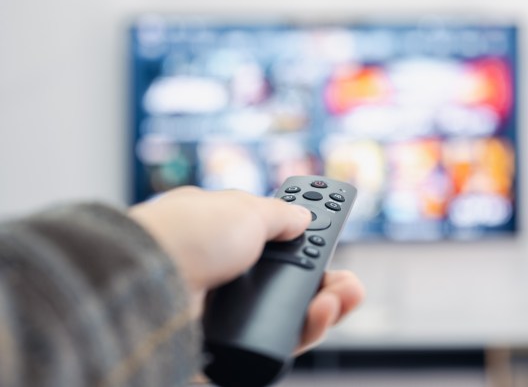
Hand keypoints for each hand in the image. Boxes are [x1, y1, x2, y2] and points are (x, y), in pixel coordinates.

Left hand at [128, 186, 363, 351]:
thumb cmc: (190, 233)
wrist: (149, 279)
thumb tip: (303, 217)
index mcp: (225, 236)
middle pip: (289, 284)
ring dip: (325, 307)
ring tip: (343, 297)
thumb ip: (281, 215)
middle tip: (349, 282)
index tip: (330, 233)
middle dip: (326, 281)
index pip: (275, 241)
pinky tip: (322, 315)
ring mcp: (225, 313)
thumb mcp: (246, 209)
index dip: (304, 238)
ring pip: (288, 317)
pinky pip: (277, 344)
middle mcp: (226, 275)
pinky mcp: (225, 347)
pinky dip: (304, 330)